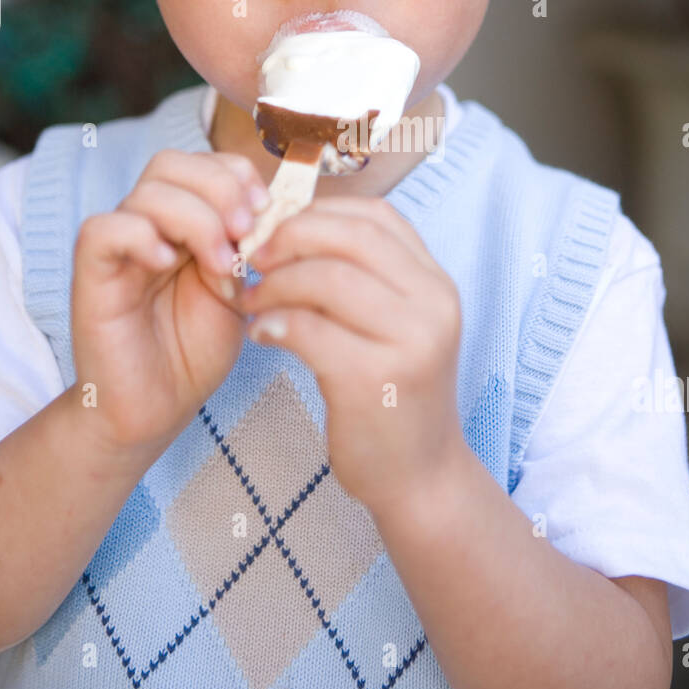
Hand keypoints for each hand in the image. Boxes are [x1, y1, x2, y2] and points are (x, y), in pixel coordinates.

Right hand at [70, 149, 268, 457]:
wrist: (157, 405)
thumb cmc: (196, 349)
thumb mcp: (240, 289)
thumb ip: (250, 248)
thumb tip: (274, 211)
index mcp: (184, 219)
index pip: (203, 162)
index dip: (237, 174)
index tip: (267, 210)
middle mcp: (148, 223)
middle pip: (172, 163)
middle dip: (220, 188)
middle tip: (246, 232)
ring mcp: (119, 246)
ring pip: (147, 192)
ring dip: (196, 219)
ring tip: (221, 266)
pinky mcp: (92, 274)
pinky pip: (103, 229)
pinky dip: (140, 236)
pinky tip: (168, 264)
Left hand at [239, 195, 465, 512]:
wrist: (420, 477)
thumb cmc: (392, 396)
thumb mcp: (395, 326)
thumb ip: (361, 279)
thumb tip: (289, 232)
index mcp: (436, 284)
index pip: (377, 216)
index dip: (319, 212)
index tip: (278, 231)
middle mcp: (433, 305)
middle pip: (351, 238)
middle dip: (290, 239)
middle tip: (254, 259)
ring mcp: (409, 342)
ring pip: (326, 278)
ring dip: (275, 284)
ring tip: (252, 301)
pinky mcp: (374, 379)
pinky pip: (308, 329)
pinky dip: (274, 324)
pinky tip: (262, 335)